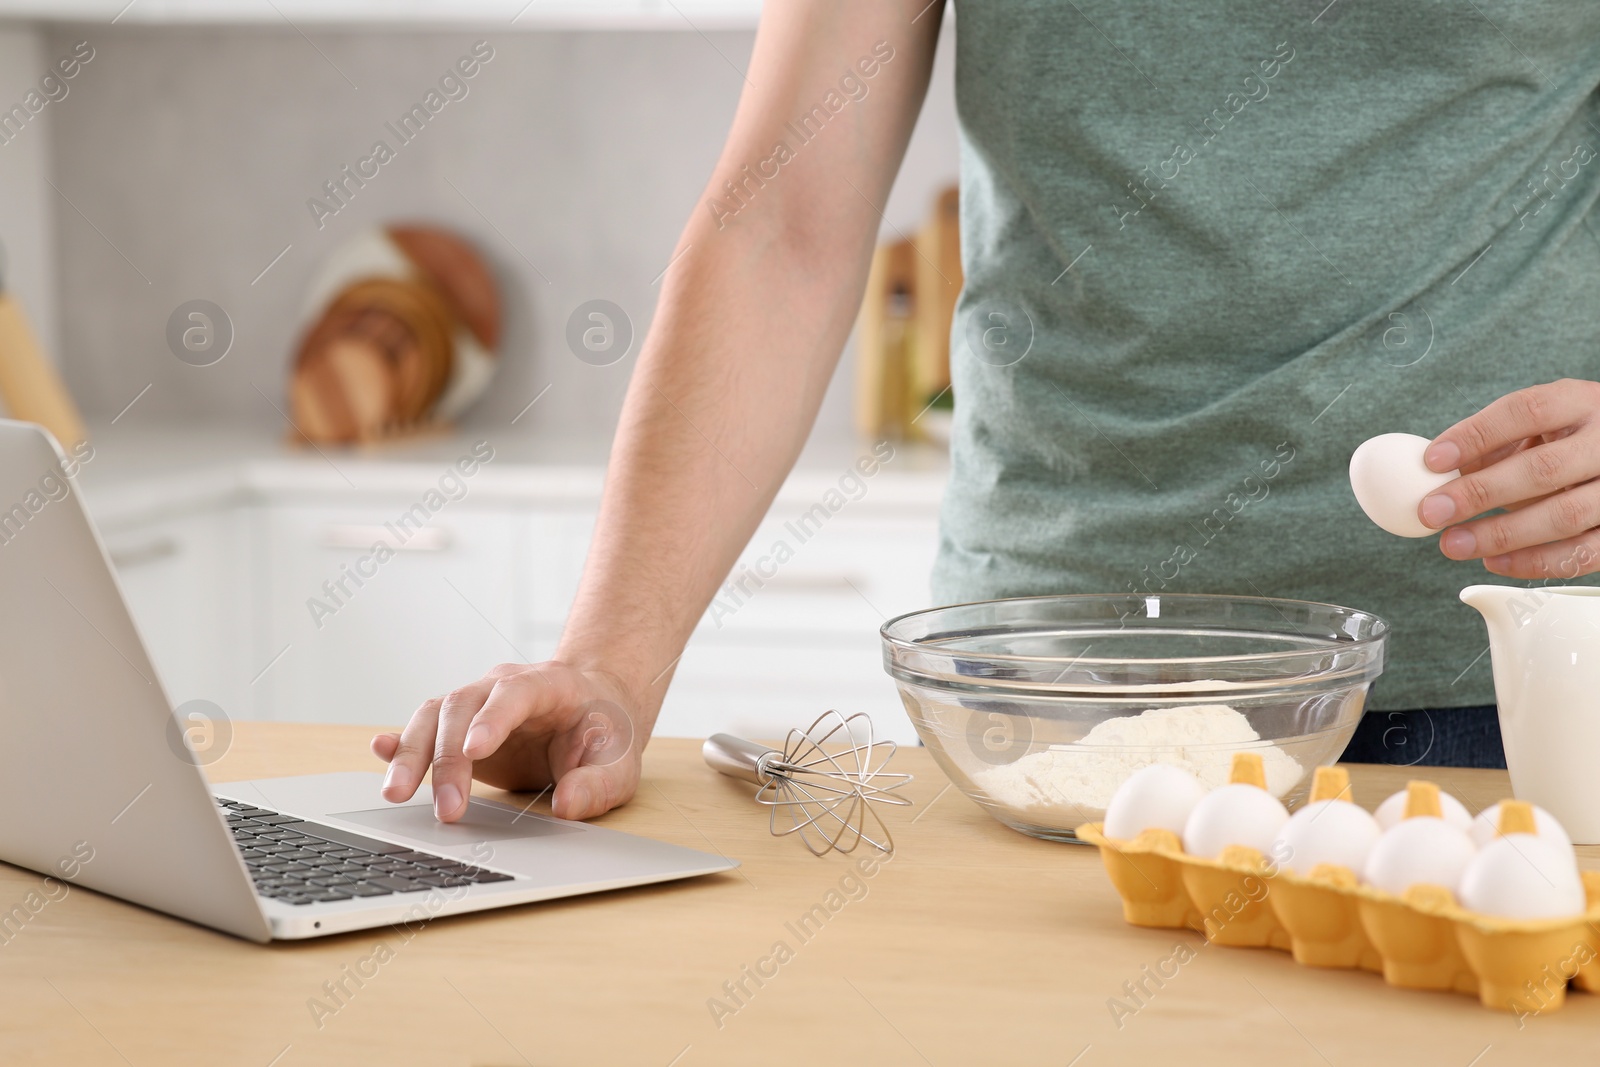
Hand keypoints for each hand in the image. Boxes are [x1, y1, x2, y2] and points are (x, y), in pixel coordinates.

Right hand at [371, 661, 642, 822]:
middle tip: (448, 809)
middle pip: (462, 707)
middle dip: (448, 759)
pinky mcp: (458, 728)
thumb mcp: (619, 763)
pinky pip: (424, 727)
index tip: (475, 751)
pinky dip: (400, 741)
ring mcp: (476, 705)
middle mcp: (503, 687)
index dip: (492, 719)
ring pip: (433, 716)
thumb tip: (566, 805)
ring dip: (413, 754)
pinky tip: (380, 752)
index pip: (514, 693)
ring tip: (397, 794)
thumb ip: (598, 784)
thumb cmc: (605, 735)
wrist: (593, 710)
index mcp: (548, 684)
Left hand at [1420, 378, 1599, 578]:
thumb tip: (1437, 474)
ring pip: (1565, 515)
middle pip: (1542, 469)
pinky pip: (1584, 552)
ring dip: (1501, 535)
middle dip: (1479, 493)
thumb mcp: (1538, 425)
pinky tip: (1494, 561)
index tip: (1432, 460)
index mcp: (1581, 403)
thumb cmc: (1567, 438)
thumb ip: (1494, 445)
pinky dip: (1535, 561)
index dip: (1476, 435)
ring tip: (1453, 544)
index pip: (1527, 411)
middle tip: (1432, 512)